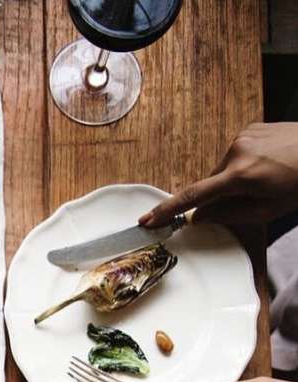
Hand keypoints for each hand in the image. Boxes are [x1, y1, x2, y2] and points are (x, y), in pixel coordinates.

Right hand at [141, 122, 297, 227]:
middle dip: (221, 196)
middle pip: (212, 183)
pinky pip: (238, 153)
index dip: (168, 210)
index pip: (194, 196)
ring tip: (267, 179)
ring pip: (225, 169)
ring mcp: (244, 135)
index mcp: (239, 176)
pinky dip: (245, 164)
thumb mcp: (268, 210)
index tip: (148, 220)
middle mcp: (236, 150)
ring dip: (236, 179)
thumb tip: (199, 216)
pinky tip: (269, 165)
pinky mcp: (252, 127)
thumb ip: (228, 214)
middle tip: (252, 199)